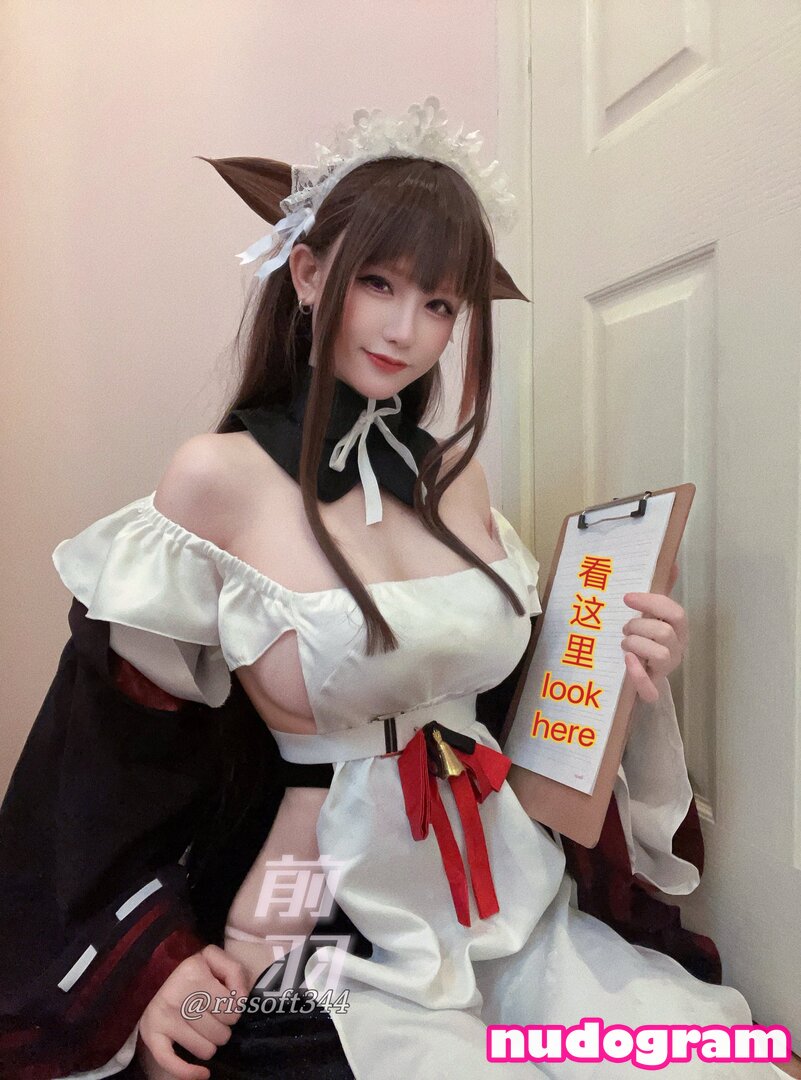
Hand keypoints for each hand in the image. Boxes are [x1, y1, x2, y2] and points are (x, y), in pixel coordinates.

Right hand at [138, 944, 246, 1079]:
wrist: (155, 979)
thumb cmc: (194, 973)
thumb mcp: (216, 961)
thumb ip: (235, 972)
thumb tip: (240, 999)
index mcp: (194, 971)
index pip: (233, 1007)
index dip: (235, 1008)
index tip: (225, 1001)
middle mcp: (177, 993)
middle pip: (221, 1033)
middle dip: (223, 1028)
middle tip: (213, 1016)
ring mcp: (163, 1016)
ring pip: (206, 1050)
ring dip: (210, 1043)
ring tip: (203, 1030)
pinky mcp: (151, 1034)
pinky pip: (171, 1062)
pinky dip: (188, 1072)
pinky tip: (202, 1073)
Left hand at [621, 562, 686, 704]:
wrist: (640, 675)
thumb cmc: (647, 639)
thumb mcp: (654, 615)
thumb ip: (661, 591)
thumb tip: (672, 563)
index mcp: (678, 630)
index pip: (675, 612)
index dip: (651, 603)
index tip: (626, 598)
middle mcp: (676, 650)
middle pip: (665, 632)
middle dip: (639, 626)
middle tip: (625, 627)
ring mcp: (666, 671)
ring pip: (659, 655)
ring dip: (635, 645)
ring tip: (624, 644)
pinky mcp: (652, 690)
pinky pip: (650, 688)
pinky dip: (637, 674)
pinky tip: (627, 662)